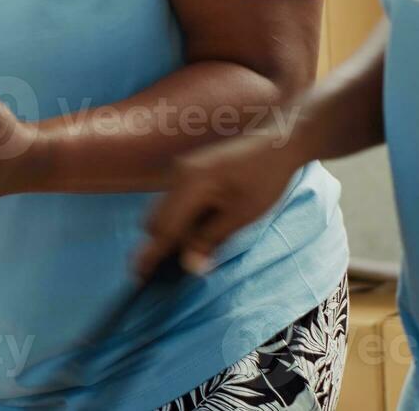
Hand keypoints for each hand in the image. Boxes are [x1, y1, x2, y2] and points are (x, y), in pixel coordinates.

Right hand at [136, 127, 311, 278]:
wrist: (279, 141)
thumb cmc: (266, 178)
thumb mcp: (242, 215)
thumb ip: (210, 239)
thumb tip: (188, 266)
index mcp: (189, 185)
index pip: (162, 227)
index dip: (150, 253)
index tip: (139, 276)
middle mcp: (177, 175)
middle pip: (156, 219)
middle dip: (161, 244)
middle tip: (175, 268)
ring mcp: (180, 170)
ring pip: (164, 210)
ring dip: (173, 232)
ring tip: (194, 251)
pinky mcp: (189, 170)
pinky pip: (175, 200)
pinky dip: (181, 218)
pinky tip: (201, 229)